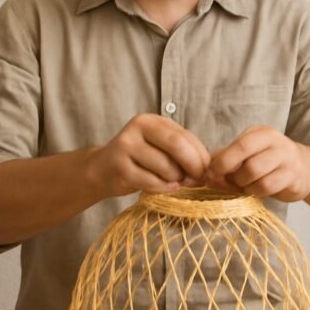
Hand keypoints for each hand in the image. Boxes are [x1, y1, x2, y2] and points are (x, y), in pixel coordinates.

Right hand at [90, 113, 210, 197]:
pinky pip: (152, 182)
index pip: (185, 135)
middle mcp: (138, 127)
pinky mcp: (120, 167)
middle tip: (197, 180)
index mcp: (152, 120)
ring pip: (166, 167)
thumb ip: (182, 152)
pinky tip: (163, 187)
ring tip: (173, 182)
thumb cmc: (138, 160)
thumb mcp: (159, 148)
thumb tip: (207, 169)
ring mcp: (127, 146)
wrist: (102, 170)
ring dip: (176, 180)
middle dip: (193, 166)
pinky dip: (163, 188)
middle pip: (177, 146)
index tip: (207, 171)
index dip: (201, 156)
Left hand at [205, 126, 309, 201]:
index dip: (222, 162)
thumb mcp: (248, 153)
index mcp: (261, 133)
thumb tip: (205, 169)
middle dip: (233, 176)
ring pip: (257, 176)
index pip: (240, 145)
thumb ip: (226, 157)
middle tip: (229, 182)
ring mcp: (287, 159)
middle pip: (248, 163)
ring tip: (243, 185)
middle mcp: (276, 142)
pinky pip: (268, 187)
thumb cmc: (268, 161)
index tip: (211, 173)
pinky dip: (256, 192)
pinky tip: (254, 190)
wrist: (304, 168)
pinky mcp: (293, 176)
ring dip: (244, 185)